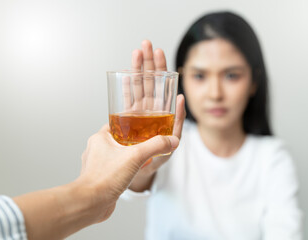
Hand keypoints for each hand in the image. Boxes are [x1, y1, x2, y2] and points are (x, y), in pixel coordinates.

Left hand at [78, 124, 179, 222]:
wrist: (91, 203)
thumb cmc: (105, 178)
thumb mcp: (136, 156)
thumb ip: (156, 146)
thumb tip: (171, 140)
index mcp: (100, 138)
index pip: (116, 124)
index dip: (130, 123)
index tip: (142, 125)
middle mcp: (95, 150)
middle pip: (117, 139)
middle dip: (132, 141)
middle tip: (145, 141)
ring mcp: (96, 164)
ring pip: (115, 155)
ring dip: (127, 156)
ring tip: (141, 158)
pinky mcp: (100, 178)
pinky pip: (113, 169)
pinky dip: (123, 170)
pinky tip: (132, 174)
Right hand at [128, 40, 185, 190]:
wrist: (138, 171)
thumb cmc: (157, 159)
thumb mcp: (171, 144)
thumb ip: (176, 124)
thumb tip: (181, 99)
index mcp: (163, 114)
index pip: (164, 86)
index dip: (162, 70)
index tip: (160, 54)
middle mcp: (151, 110)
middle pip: (150, 81)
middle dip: (149, 63)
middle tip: (147, 44)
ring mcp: (138, 113)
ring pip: (138, 86)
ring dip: (137, 69)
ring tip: (137, 52)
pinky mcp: (126, 118)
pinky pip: (126, 99)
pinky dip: (126, 86)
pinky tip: (125, 74)